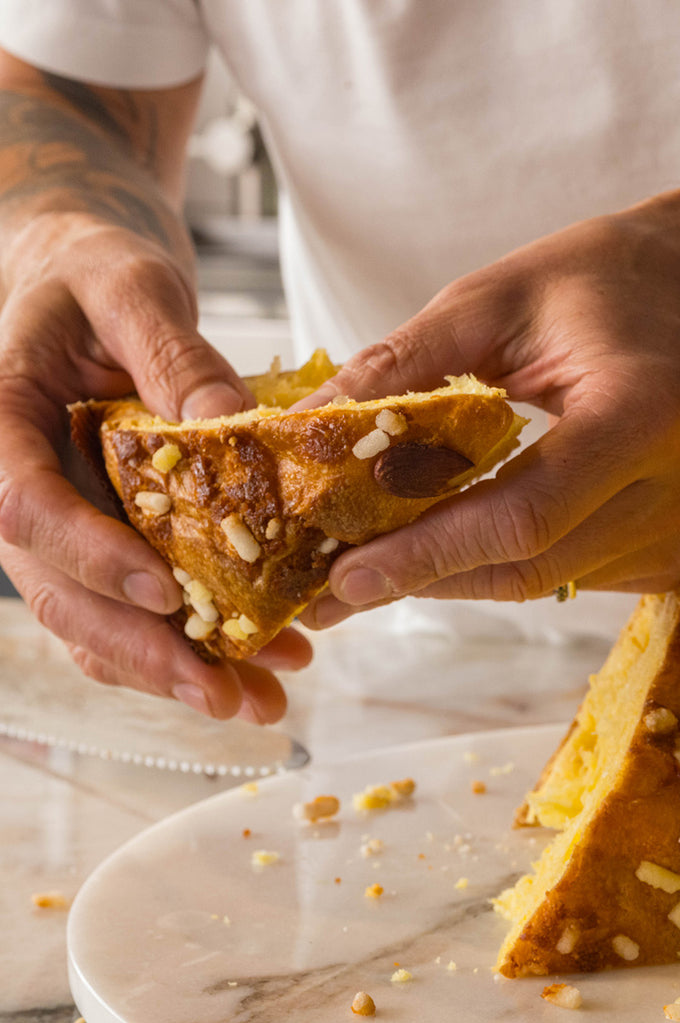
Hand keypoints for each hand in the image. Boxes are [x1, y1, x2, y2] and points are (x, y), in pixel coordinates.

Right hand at [0, 216, 311, 721]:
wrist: (82, 282)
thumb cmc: (94, 271)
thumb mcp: (132, 287)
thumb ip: (172, 354)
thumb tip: (230, 430)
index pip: (24, 507)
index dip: (89, 556)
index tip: (165, 592)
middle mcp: (17, 484)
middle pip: (60, 592)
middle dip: (143, 651)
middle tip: (227, 695)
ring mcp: (58, 521)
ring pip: (94, 617)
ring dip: (172, 668)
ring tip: (261, 699)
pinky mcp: (98, 535)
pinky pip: (126, 604)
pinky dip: (183, 641)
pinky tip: (253, 661)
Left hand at [297, 184, 679, 629]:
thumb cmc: (605, 276)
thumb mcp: (492, 300)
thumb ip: (401, 368)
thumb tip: (306, 430)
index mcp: (642, 414)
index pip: (521, 517)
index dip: (425, 555)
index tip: (345, 577)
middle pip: (528, 565)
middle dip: (424, 575)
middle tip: (340, 583)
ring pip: (545, 580)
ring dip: (458, 572)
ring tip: (386, 555)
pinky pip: (573, 575)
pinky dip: (507, 560)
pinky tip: (461, 536)